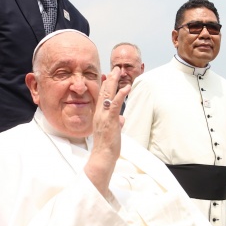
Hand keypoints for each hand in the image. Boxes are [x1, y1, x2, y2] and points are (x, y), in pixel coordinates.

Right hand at [85, 67, 130, 197]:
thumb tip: (122, 119)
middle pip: (104, 92)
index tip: (110, 75)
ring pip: (108, 95)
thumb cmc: (107, 146)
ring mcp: (104, 116)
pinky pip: (115, 105)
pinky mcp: (110, 120)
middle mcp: (99, 113)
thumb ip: (116, 123)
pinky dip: (121, 95)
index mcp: (99, 115)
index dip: (106, 85)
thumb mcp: (112, 131)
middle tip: (115, 68)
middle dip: (110, 79)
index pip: (102, 97)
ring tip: (119, 71)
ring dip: (114, 82)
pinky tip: (126, 87)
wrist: (102, 156)